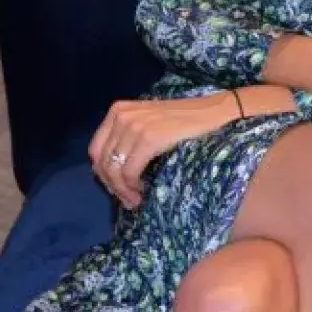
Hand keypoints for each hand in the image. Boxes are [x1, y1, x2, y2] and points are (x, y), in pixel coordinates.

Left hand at [90, 86, 294, 207]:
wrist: (215, 112)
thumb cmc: (184, 122)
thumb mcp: (147, 123)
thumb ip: (126, 138)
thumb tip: (109, 171)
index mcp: (117, 110)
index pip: (95, 150)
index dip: (104, 174)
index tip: (119, 188)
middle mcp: (121, 115)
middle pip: (103, 162)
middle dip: (113, 186)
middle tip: (129, 200)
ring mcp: (135, 125)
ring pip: (114, 170)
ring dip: (123, 191)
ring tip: (136, 200)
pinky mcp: (148, 137)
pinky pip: (129, 171)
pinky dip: (133, 187)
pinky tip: (144, 192)